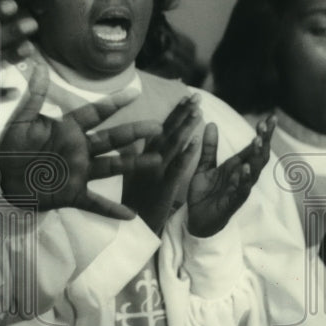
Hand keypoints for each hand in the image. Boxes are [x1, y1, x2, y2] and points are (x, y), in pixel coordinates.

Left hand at [0, 64, 161, 218]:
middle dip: (134, 132)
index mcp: (68, 129)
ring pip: (111, 166)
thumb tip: (38, 67)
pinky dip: (111, 209)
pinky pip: (95, 203)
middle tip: (157, 127)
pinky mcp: (73, 194)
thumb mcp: (20, 121)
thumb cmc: (11, 148)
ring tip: (157, 160)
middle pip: (111, 139)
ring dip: (133, 164)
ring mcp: (79, 172)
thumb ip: (33, 97)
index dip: (114, 103)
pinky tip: (129, 215)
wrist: (1, 179)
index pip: (95, 113)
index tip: (135, 93)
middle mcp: (80, 149)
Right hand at [122, 94, 202, 235]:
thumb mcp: (127, 174)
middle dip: (182, 114)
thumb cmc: (130, 201)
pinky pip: (176, 169)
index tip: (185, 98)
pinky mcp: (162, 188)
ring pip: (172, 146)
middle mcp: (145, 160)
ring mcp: (154, 173)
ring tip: (198, 111)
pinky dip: (185, 156)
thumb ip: (131, 155)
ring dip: (185, 128)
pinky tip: (196, 143)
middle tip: (196, 96)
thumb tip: (133, 138)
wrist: (129, 229)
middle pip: (166, 133)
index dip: (174, 114)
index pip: (159, 129)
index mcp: (139, 155)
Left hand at [186, 116, 274, 237]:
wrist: (197, 218)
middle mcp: (242, 176)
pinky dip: (243, 179)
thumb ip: (209, 147)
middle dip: (264, 141)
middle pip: (258, 157)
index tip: (269, 118)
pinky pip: (240, 190)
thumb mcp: (204, 167)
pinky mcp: (232, 202)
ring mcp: (239, 189)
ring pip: (253, 172)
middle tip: (266, 125)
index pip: (253, 148)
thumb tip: (211, 123)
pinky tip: (245, 168)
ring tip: (258, 141)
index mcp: (236, 166)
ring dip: (256, 157)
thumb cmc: (205, 193)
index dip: (262, 134)